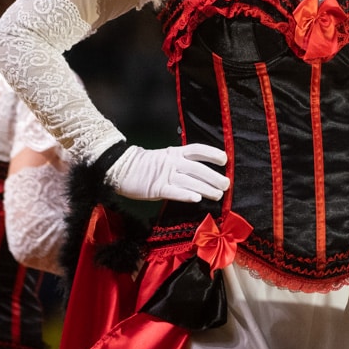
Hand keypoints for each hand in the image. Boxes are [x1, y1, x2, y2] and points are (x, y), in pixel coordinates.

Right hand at [105, 143, 229, 202]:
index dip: (212, 154)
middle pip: (198, 168)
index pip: (197, 150)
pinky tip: (197, 199)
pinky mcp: (156, 188)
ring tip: (218, 195)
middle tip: (226, 184)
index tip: (224, 160)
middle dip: (214, 177)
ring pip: (190, 181)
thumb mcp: (166, 158)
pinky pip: (174, 192)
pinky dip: (186, 195)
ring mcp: (164, 175)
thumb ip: (182, 163)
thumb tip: (203, 172)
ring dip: (205, 189)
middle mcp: (172, 162)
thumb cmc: (147, 165)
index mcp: (175, 153)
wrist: (122, 168)